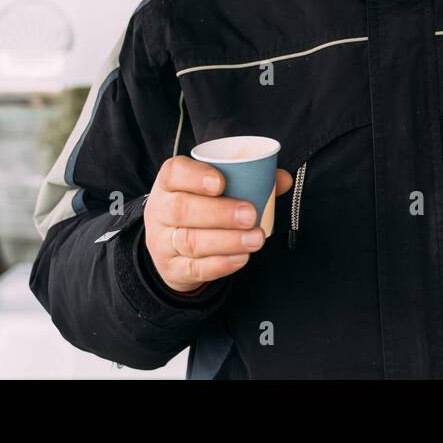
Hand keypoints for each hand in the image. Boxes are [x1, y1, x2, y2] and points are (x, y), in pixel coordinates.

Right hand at [144, 157, 293, 293]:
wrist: (171, 245)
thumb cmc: (200, 206)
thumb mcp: (213, 189)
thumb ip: (249, 179)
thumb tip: (283, 179)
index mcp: (169, 182)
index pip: (174, 173)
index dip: (196, 176)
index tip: (221, 182)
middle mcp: (160, 210)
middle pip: (182, 209)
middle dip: (220, 212)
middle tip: (250, 214)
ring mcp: (163, 242)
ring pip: (190, 241)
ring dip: (227, 241)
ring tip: (255, 238)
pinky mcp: (172, 269)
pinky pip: (194, 268)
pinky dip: (220, 264)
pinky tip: (241, 258)